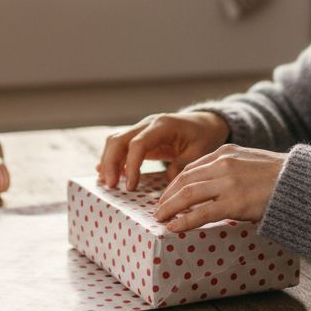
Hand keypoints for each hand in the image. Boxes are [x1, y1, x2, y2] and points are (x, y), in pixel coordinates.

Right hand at [97, 112, 229, 190]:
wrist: (204, 123)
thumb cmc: (203, 137)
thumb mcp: (199, 152)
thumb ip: (182, 165)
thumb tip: (167, 182)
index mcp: (163, 125)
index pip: (138, 144)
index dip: (131, 165)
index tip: (131, 187)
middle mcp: (147, 124)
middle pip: (119, 140)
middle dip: (110, 163)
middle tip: (110, 186)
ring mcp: (141, 129)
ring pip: (115, 141)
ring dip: (108, 162)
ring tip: (106, 183)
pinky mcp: (139, 137)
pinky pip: (120, 146)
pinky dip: (112, 160)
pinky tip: (107, 175)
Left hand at [152, 144, 287, 231]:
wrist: (301, 182)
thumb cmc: (280, 176)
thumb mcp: (250, 161)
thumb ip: (231, 168)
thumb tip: (214, 184)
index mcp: (226, 152)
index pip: (191, 168)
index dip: (175, 184)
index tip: (168, 195)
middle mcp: (223, 164)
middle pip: (184, 180)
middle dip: (167, 196)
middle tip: (158, 209)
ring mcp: (228, 183)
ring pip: (187, 194)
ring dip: (170, 208)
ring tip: (160, 218)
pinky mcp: (234, 202)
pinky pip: (201, 212)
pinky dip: (184, 220)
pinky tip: (174, 228)